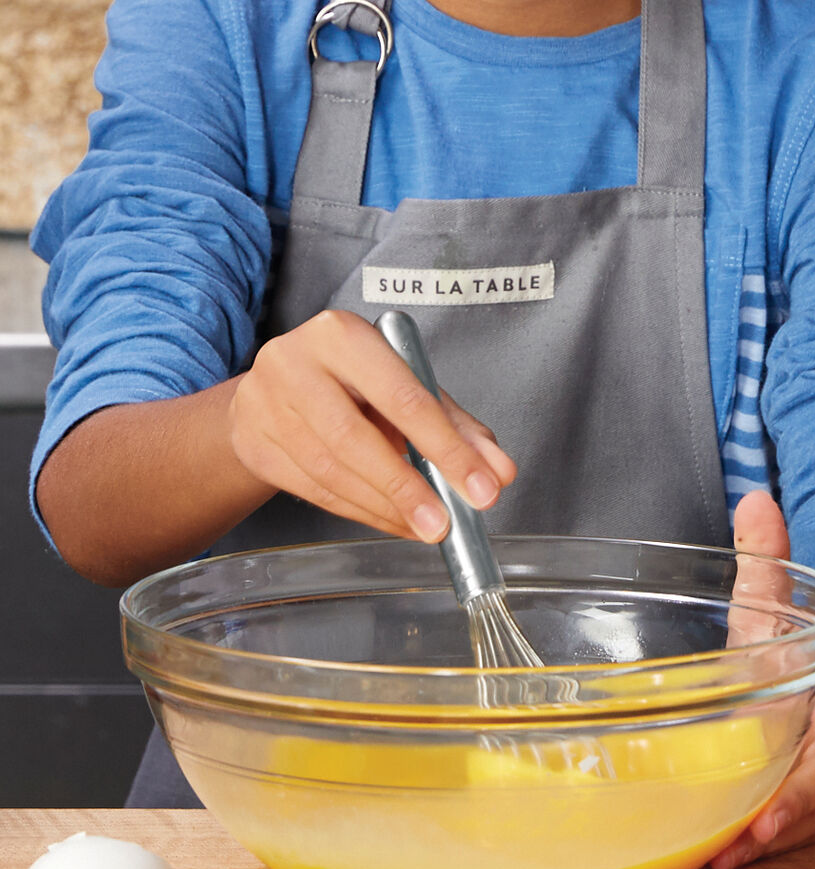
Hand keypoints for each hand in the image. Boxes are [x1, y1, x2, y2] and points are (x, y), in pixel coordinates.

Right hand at [228, 310, 516, 541]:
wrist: (274, 390)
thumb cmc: (350, 383)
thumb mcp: (406, 387)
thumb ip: (457, 428)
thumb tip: (498, 472)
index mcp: (342, 336)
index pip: (402, 395)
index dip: (445, 447)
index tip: (479, 486)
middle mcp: (296, 363)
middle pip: (355, 438)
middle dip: (407, 488)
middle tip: (443, 522)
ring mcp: (266, 405)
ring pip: (331, 471)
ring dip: (385, 508)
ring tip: (424, 526)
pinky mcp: (255, 444)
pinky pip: (315, 491)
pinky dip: (361, 513)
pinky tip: (393, 521)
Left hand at [709, 491, 814, 868]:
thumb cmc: (794, 663)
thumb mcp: (776, 614)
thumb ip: (767, 564)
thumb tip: (755, 499)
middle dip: (805, 795)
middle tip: (768, 816)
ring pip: (807, 817)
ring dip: (772, 836)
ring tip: (732, 851)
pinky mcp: (802, 817)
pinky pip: (785, 837)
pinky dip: (755, 850)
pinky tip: (718, 860)